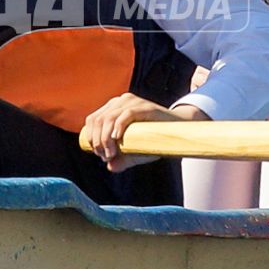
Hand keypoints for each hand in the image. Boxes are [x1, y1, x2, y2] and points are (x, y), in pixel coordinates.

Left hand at [80, 95, 208, 173]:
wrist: (178, 131)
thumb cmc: (154, 139)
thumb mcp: (135, 151)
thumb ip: (122, 159)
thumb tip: (110, 167)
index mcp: (114, 107)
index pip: (92, 119)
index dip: (91, 137)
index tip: (99, 154)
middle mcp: (121, 101)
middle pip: (98, 119)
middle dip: (98, 141)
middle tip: (106, 156)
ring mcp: (132, 102)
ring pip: (109, 118)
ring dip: (106, 138)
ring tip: (112, 153)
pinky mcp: (145, 107)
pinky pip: (127, 114)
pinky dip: (119, 127)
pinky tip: (117, 139)